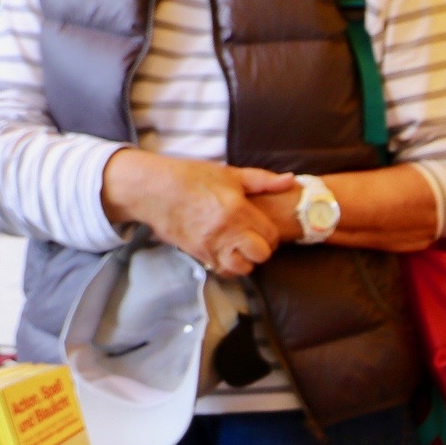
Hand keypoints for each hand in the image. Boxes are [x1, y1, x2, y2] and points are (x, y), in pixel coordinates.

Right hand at [104, 149, 297, 278]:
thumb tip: (291, 180)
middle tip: (255, 239)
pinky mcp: (198, 254)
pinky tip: (227, 252)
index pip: (270, 235)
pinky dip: (229, 266)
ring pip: (242, 268)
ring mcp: (211, 246)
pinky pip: (223, 270)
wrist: (154, 189)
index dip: (272, 234)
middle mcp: (226, 231)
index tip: (265, 229)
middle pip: (261, 255)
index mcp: (237, 209)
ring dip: (247, 260)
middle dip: (263, 249)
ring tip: (241, 247)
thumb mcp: (228, 174)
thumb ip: (262, 180)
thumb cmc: (192, 177)